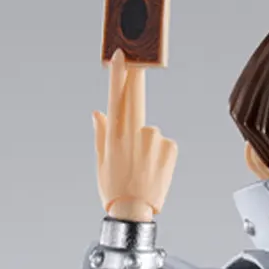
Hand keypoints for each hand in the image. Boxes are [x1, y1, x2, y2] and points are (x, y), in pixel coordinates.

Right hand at [93, 49, 176, 221]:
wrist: (135, 213)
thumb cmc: (115, 190)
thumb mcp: (101, 162)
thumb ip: (101, 134)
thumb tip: (98, 113)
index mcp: (114, 136)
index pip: (115, 97)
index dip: (118, 75)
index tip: (121, 55)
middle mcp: (134, 133)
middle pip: (135, 97)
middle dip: (135, 77)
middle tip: (138, 58)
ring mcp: (154, 140)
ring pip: (151, 131)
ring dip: (148, 143)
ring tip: (143, 166)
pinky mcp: (170, 148)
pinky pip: (165, 144)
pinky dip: (160, 153)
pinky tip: (154, 169)